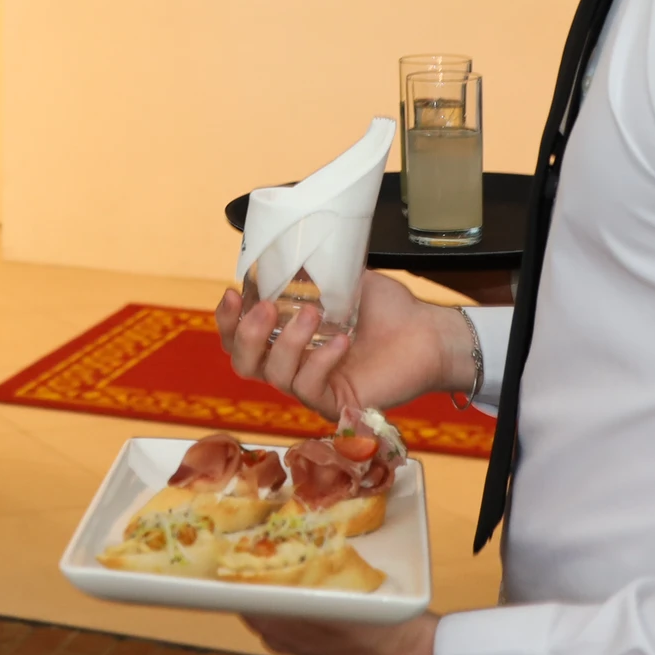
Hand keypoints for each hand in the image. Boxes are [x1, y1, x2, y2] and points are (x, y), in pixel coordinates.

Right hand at [216, 271, 472, 422]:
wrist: (428, 332)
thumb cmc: (389, 310)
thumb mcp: (343, 279)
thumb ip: (311, 272)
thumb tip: (284, 250)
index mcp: (288, 338)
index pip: (239, 338)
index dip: (226, 320)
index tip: (233, 292)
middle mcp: (294, 365)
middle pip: (244, 364)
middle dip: (246, 335)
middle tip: (266, 307)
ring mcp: (314, 387)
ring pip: (275, 376)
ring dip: (290, 342)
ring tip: (314, 313)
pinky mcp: (336, 404)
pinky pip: (310, 389)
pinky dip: (320, 362)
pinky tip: (341, 340)